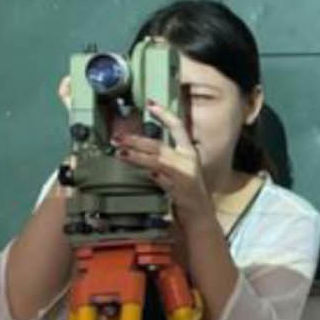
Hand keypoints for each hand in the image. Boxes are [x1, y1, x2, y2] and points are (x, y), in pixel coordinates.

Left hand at [118, 103, 214, 222]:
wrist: (200, 215)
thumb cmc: (187, 192)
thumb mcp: (180, 169)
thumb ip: (165, 158)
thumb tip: (141, 147)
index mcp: (189, 152)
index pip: (178, 127)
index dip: (164, 114)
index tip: (149, 104)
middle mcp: (188, 160)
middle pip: (159, 145)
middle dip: (136, 140)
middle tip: (118, 137)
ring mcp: (184, 175)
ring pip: (157, 160)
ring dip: (137, 156)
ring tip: (120, 153)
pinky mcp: (179, 189)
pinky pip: (160, 179)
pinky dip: (150, 175)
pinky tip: (139, 172)